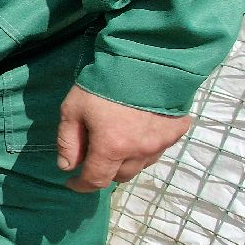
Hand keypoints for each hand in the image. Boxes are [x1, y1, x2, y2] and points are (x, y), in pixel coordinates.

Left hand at [56, 85, 190, 192]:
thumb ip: (68, 142)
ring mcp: (162, 142)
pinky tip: (138, 131)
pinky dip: (146, 147)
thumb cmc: (103, 84)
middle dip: (104, 171)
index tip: (71, 181)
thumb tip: (67, 167)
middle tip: (94, 156)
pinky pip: (159, 148)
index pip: (96, 180)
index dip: (81, 185)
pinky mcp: (177, 131)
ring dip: (126, 161)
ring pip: (141, 165)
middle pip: (120, 176)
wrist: (146, 59)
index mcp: (112, 148)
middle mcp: (140, 151)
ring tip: (117, 143)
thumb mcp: (73, 110)